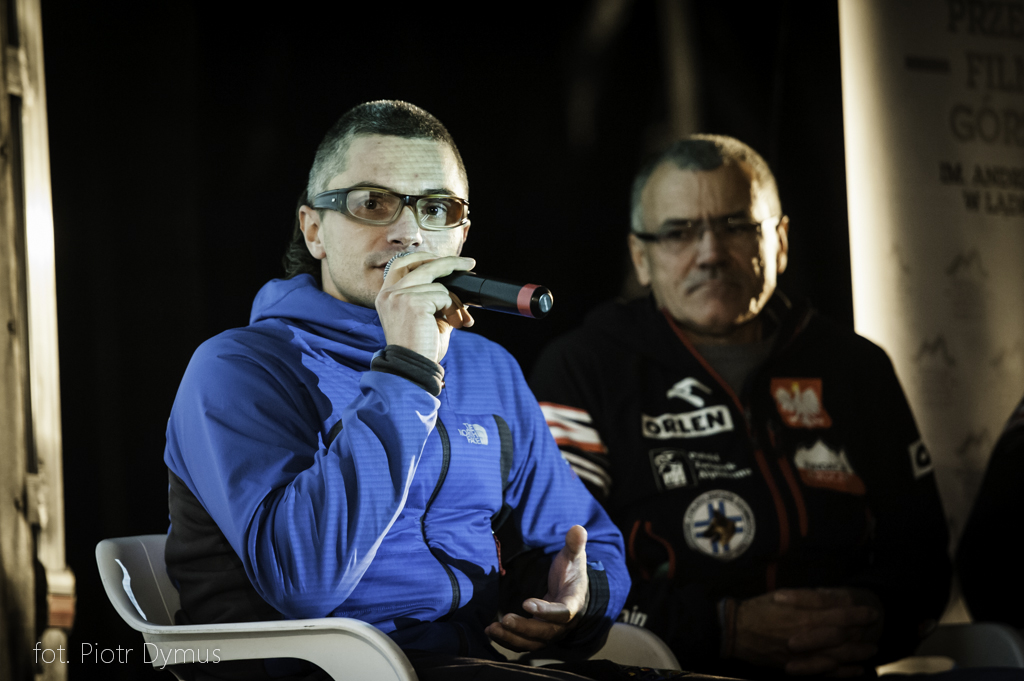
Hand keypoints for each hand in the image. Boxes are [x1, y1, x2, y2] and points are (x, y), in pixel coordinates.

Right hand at [375, 252, 474, 362]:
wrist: (414, 368)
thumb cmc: (420, 347)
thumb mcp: (426, 317)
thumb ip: (435, 298)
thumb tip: (458, 286)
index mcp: (387, 295)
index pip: (402, 264)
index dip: (425, 258)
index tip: (444, 260)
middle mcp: (389, 293)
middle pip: (423, 264)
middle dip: (450, 262)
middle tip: (470, 264)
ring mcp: (399, 296)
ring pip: (440, 286)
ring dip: (455, 304)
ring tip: (459, 321)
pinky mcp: (412, 302)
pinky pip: (444, 296)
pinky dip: (453, 310)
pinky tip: (452, 324)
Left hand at [486, 525, 589, 651]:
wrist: (573, 592)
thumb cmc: (571, 573)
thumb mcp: (573, 557)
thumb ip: (574, 545)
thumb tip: (578, 528)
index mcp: (573, 604)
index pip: (562, 612)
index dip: (546, 611)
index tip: (526, 603)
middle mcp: (563, 624)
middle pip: (545, 632)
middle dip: (524, 628)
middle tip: (504, 619)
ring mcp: (550, 632)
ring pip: (532, 642)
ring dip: (512, 638)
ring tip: (492, 628)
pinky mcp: (538, 635)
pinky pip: (524, 643)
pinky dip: (508, 640)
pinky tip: (491, 631)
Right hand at [731, 588, 881, 676]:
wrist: (736, 632)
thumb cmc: (758, 610)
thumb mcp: (782, 595)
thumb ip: (806, 598)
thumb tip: (827, 597)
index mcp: (804, 616)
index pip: (839, 614)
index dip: (857, 614)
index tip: (870, 612)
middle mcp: (808, 637)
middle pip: (843, 638)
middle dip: (861, 634)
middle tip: (875, 631)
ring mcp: (803, 655)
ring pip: (838, 657)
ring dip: (857, 655)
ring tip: (870, 651)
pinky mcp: (797, 668)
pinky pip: (825, 673)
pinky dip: (843, 673)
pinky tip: (854, 671)